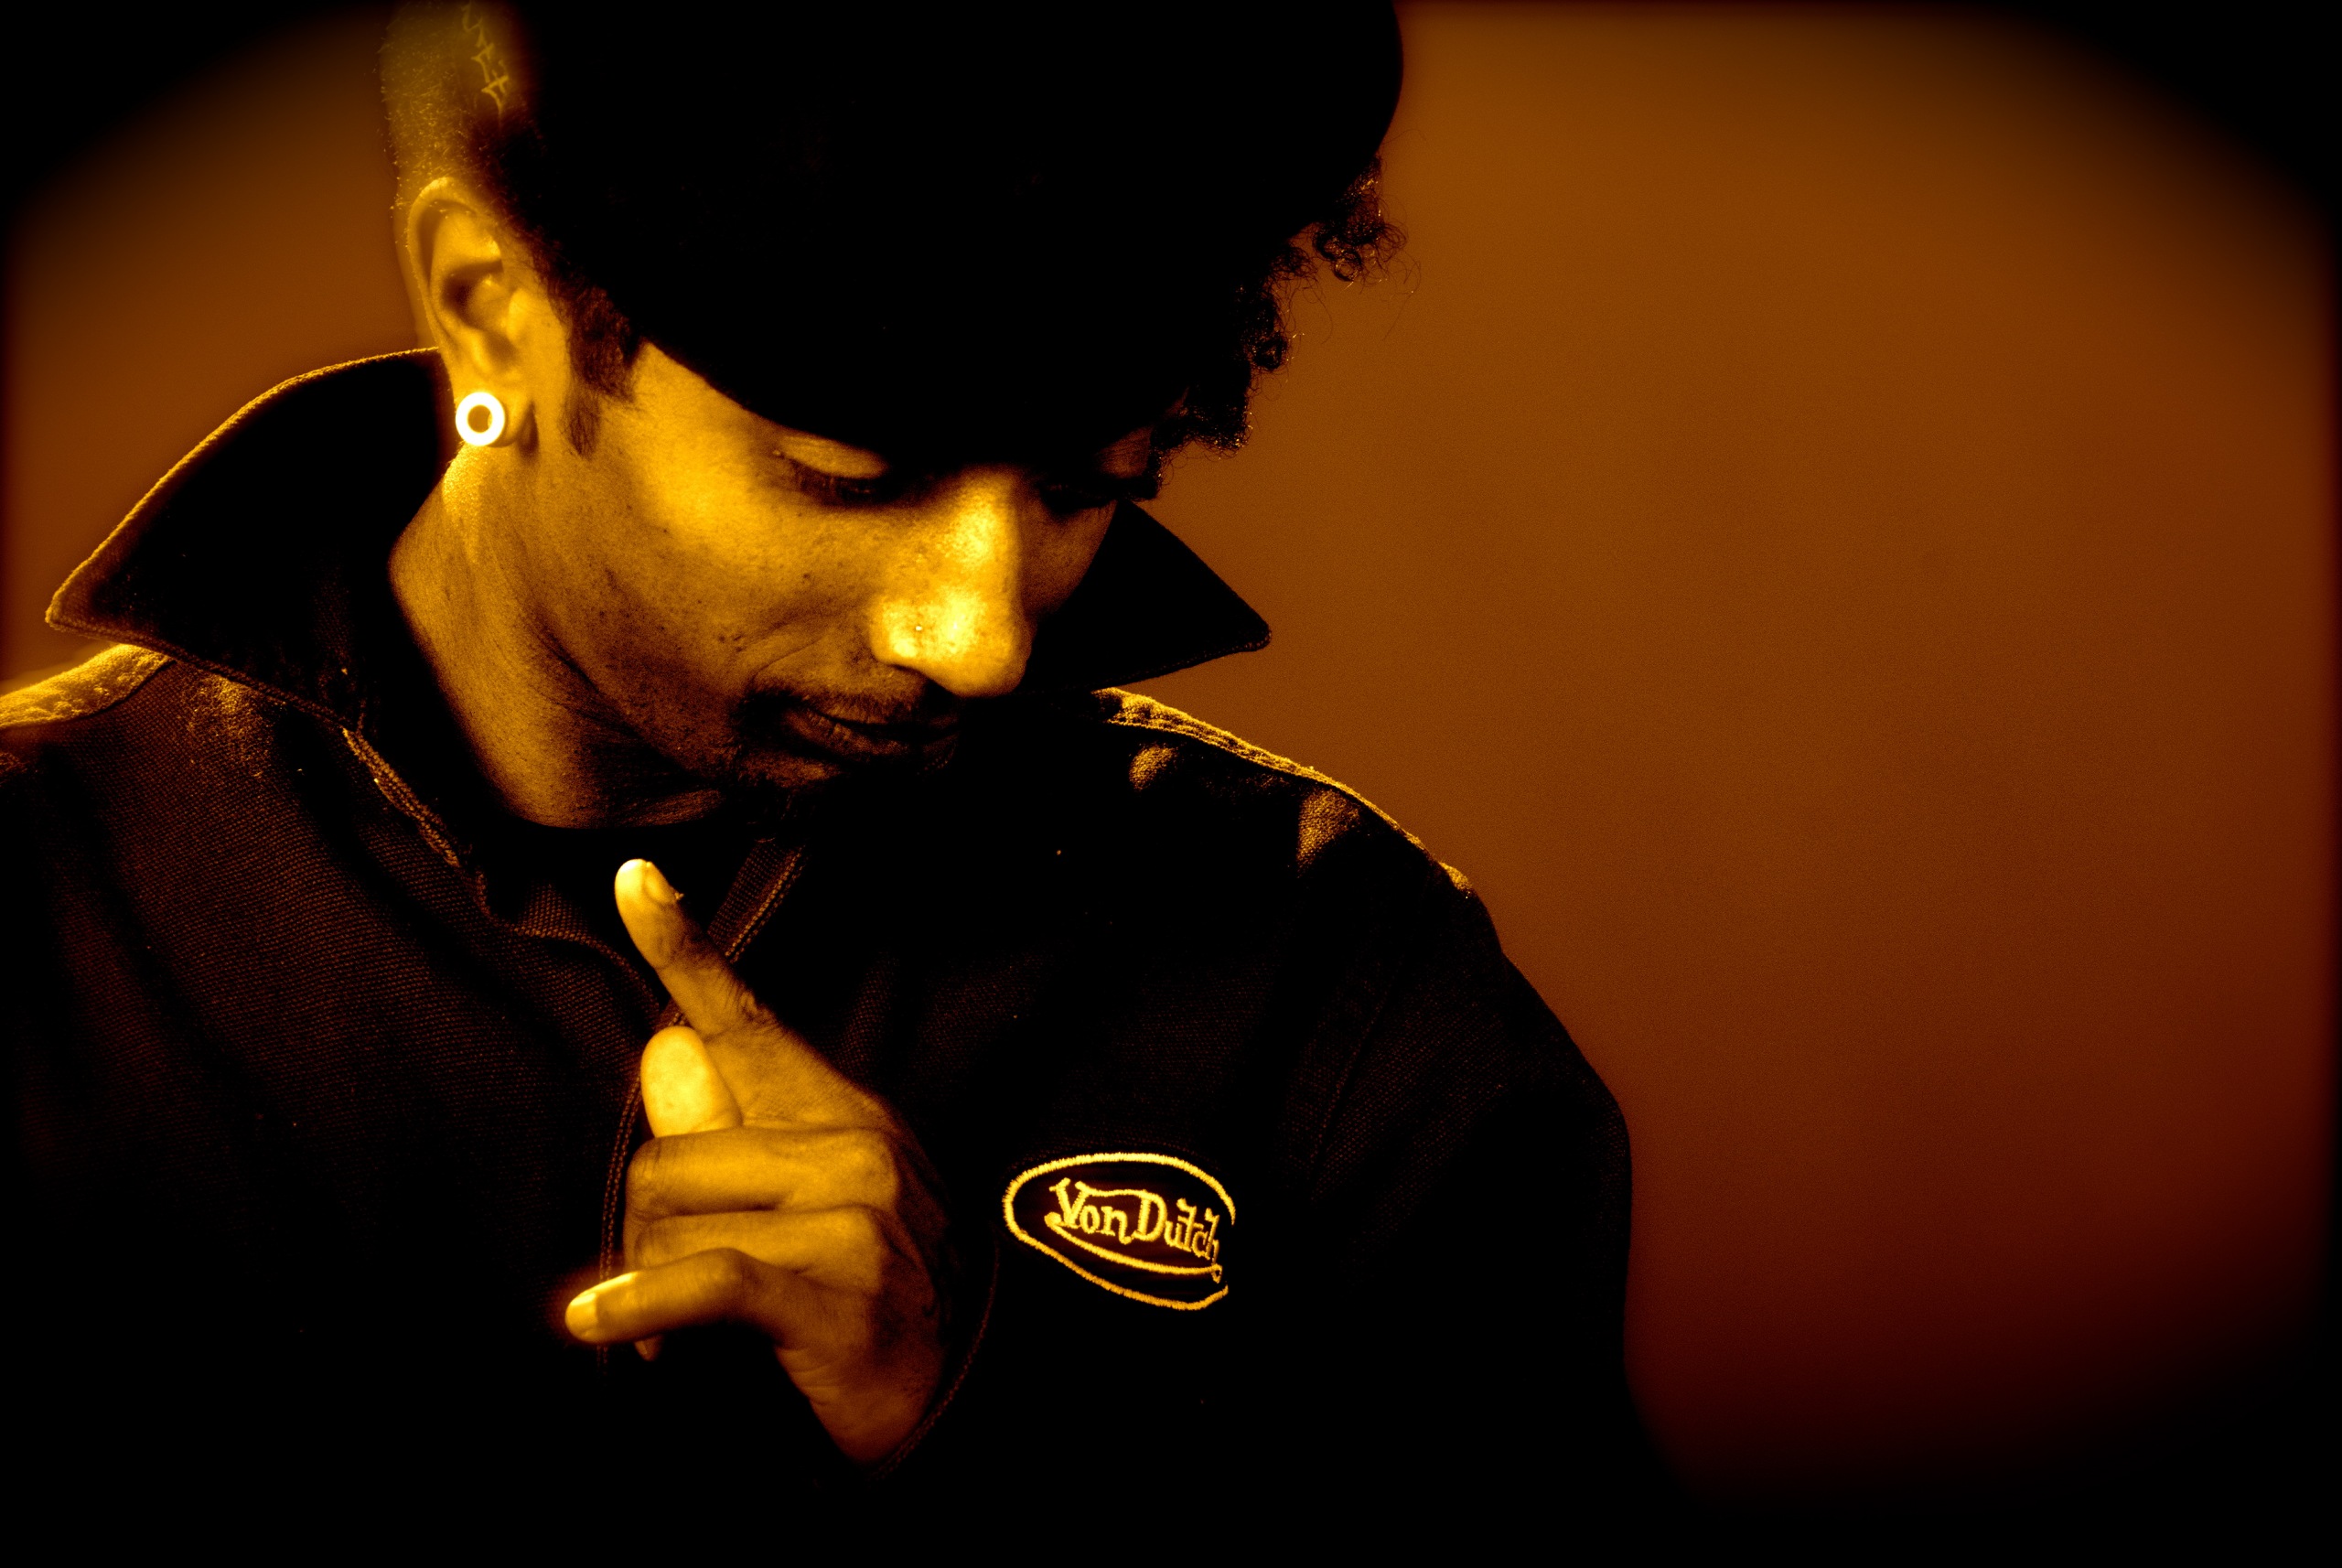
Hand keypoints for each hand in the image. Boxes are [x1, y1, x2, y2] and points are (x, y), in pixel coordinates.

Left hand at [564, 858, 950, 1463]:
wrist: (966, 1397)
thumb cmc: (876, 1302)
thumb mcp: (814, 1205)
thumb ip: (733, 1132)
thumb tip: (664, 1048)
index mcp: (840, 1111)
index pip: (749, 1019)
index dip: (685, 949)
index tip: (634, 881)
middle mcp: (851, 1141)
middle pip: (670, 1148)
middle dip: (641, 1226)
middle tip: (655, 1284)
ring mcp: (849, 1209)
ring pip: (675, 1211)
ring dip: (646, 1277)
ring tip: (667, 1330)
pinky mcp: (833, 1283)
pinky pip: (702, 1276)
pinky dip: (639, 1304)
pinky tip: (598, 1320)